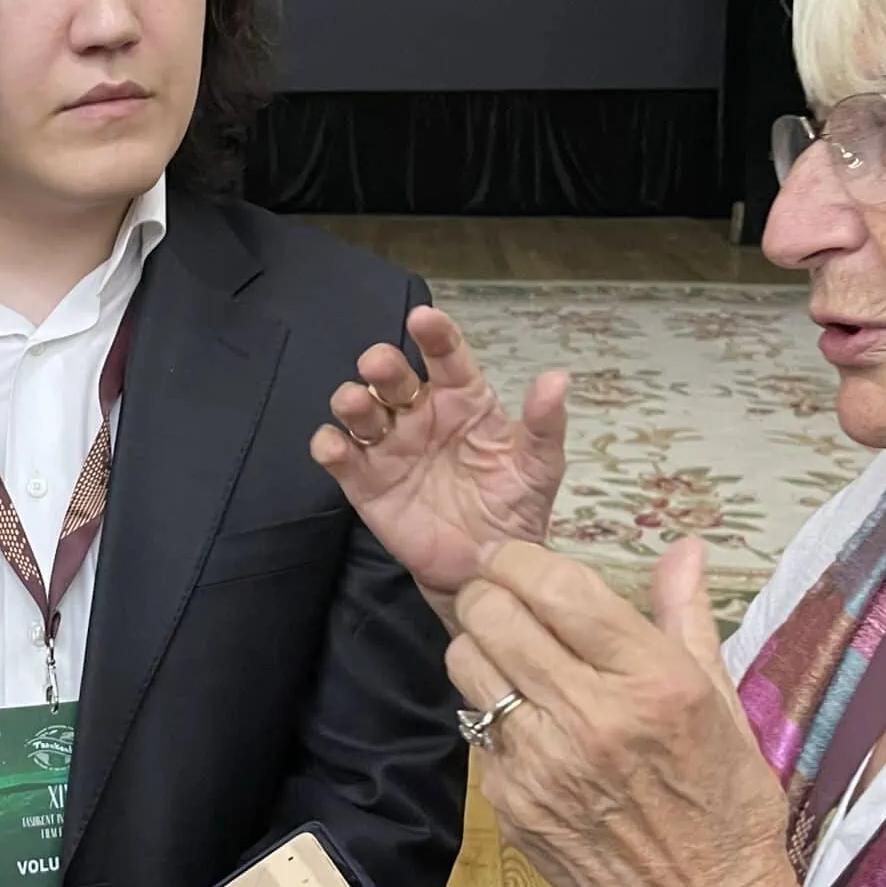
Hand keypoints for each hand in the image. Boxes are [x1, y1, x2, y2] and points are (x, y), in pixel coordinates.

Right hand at [310, 305, 566, 619]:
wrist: (489, 567)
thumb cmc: (515, 506)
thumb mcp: (540, 465)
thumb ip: (545, 424)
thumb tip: (557, 379)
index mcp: (462, 400)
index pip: (446, 355)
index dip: (434, 334)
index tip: (423, 318)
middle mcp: (420, 415)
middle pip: (392, 377)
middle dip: (382, 366)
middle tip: (379, 367)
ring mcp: (390, 448)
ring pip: (359, 410)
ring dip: (352, 401)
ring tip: (358, 405)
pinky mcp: (366, 483)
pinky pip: (340, 457)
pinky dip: (329, 446)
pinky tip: (334, 447)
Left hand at [449, 537, 797, 886]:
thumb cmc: (724, 805)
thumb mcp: (723, 703)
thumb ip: (687, 617)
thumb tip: (684, 547)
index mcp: (652, 682)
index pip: (556, 587)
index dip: (518, 558)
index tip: (512, 556)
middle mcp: (591, 717)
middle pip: (493, 615)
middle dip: (488, 591)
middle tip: (501, 596)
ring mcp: (541, 763)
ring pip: (467, 663)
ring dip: (479, 645)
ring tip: (510, 654)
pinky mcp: (510, 802)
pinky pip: (475, 728)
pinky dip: (491, 712)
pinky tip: (526, 722)